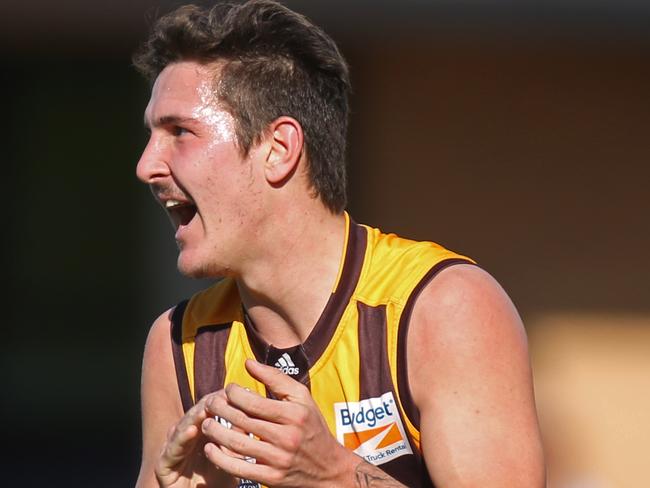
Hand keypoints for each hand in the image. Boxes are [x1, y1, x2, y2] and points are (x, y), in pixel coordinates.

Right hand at [155, 393, 235, 487]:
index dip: (221, 399)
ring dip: (195, 416)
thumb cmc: (218, 483)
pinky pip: (172, 449)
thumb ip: (237, 437)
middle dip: (209, 403)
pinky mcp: (163, 466)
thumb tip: (251, 413)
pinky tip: (193, 429)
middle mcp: (184, 438)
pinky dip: (182, 438)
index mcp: (200, 433)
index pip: (209, 409)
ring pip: (183, 428)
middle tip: (223, 394)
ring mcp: (172, 450)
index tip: (236, 391)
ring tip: (207, 407)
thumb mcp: (232, 458)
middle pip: (195, 415)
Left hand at [201, 359, 359, 486]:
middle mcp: (287, 437)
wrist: (328, 468)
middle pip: (243, 421)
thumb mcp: (301, 397)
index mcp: (294, 414)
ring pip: (238, 444)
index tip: (228, 389)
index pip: (254, 402)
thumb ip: (275, 378)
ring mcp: (279, 460)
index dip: (234, 393)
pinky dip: (220, 458)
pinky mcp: (272, 478)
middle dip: (221, 410)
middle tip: (210, 403)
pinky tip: (210, 448)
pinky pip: (239, 469)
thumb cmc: (311, 426)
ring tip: (206, 423)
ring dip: (216, 433)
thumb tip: (248, 363)